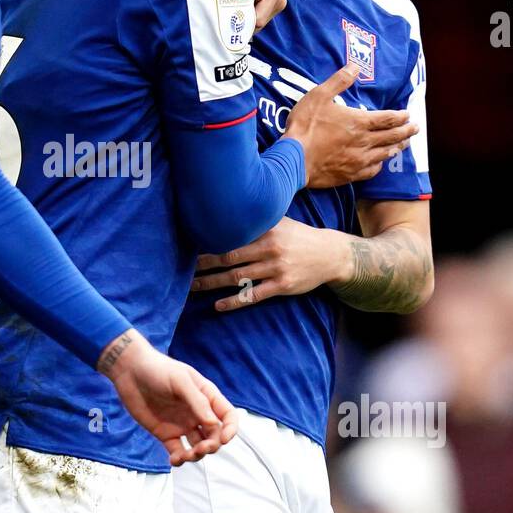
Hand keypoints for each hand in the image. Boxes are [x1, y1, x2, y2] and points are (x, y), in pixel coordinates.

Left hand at [97, 330, 237, 464]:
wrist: (130, 371)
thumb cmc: (157, 369)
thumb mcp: (180, 380)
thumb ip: (197, 401)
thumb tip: (214, 423)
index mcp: (206, 397)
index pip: (228, 416)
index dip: (231, 429)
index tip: (224, 439)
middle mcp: (197, 413)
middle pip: (214, 436)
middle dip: (212, 446)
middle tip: (201, 448)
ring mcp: (182, 425)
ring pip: (198, 447)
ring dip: (197, 455)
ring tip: (186, 455)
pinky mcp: (166, 434)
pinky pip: (178, 451)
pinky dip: (179, 459)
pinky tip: (174, 459)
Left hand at [191, 218, 349, 310]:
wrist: (330, 254)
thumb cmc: (299, 236)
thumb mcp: (281, 221)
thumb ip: (258, 218)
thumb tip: (228, 207)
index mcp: (266, 229)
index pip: (232, 235)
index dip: (209, 241)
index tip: (188, 245)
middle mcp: (269, 248)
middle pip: (229, 257)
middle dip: (204, 264)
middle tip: (182, 269)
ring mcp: (276, 268)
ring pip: (237, 278)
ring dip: (212, 283)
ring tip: (193, 287)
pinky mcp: (282, 286)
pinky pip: (253, 296)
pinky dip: (234, 302)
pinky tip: (218, 306)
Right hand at [284, 64, 416, 188]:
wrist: (293, 160)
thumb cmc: (305, 126)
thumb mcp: (319, 96)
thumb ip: (339, 81)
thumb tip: (355, 66)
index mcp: (359, 122)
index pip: (388, 119)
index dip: (401, 116)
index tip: (408, 114)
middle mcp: (364, 142)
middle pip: (392, 137)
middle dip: (406, 132)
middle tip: (416, 128)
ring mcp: (358, 160)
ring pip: (385, 154)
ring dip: (397, 147)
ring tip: (403, 144)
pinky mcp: (350, 175)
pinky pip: (373, 171)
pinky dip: (380, 165)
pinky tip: (380, 163)